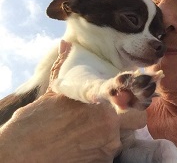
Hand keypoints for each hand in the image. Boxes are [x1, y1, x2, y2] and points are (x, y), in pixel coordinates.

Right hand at [0, 40, 145, 162]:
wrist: (20, 152)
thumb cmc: (36, 119)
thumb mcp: (53, 90)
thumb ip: (63, 66)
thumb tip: (64, 43)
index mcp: (101, 103)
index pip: (134, 101)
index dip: (138, 97)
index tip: (137, 95)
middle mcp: (109, 125)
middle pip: (136, 121)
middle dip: (127, 118)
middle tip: (108, 118)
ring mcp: (106, 148)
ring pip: (121, 140)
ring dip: (109, 136)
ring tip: (86, 134)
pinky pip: (108, 156)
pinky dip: (98, 152)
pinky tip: (81, 147)